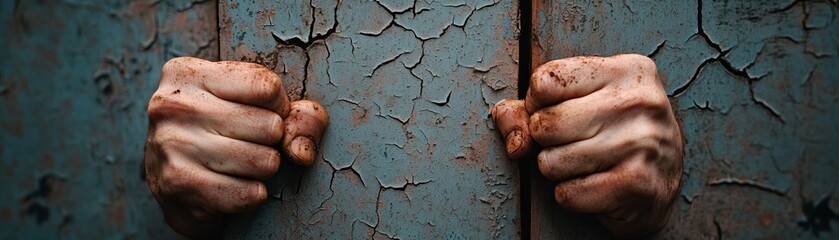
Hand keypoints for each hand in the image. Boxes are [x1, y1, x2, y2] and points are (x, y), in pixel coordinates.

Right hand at [144, 57, 328, 238]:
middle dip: (272, 140)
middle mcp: (173, 106)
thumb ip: (297, 114)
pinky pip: (249, 194)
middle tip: (249, 143)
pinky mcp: (179, 185)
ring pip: (264, 162)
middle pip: (269, 126)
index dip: (278, 105)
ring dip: (264, 168)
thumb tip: (302, 150)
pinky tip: (233, 186)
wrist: (170, 186)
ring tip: (241, 164)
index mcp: (187, 75)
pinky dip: (253, 195)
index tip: (261, 112)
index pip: (266, 86)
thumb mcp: (253, 104)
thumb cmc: (219, 133)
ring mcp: (173, 146)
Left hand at [492, 54, 682, 236]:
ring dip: (556, 169)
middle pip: (545, 124)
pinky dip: (569, 194)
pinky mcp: (636, 184)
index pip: (544, 81)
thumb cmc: (614, 132)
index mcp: (626, 70)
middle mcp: (638, 102)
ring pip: (551, 162)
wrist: (663, 180)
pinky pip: (567, 194)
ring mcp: (641, 143)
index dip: (536, 103)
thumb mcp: (579, 103)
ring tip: (582, 162)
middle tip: (569, 142)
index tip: (556, 110)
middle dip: (544, 140)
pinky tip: (592, 184)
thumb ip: (530, 108)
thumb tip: (510, 130)